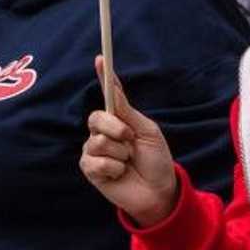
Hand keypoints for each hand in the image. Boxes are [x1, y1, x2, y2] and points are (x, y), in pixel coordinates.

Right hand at [81, 56, 179, 226]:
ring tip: (128, 162)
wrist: (158, 191)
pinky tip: (120, 174)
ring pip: (99, 141)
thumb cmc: (156, 160)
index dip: (103, 77)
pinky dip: (113, 168)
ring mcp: (94, 150)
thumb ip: (127, 112)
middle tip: (130, 140)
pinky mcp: (90, 169)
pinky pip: (96, 161)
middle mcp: (103, 132)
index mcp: (119, 120)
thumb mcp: (147, 131)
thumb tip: (112, 88)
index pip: (108, 96)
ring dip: (120, 153)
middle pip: (97, 117)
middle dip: (116, 128)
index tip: (101, 58)